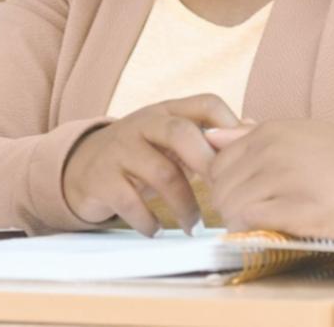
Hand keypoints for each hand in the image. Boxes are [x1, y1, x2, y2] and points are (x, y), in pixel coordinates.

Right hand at [62, 95, 241, 234]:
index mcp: (167, 111)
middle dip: (208, 165)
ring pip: (162, 173)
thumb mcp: (170, 138)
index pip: (206, 102)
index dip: (230, 126)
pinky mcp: (101, 178)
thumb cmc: (141, 153)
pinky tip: (156, 231)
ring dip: (185, 206)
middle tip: (223, 196)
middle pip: (181, 132)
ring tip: (193, 226)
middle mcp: (143, 123)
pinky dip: (149, 222)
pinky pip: (131, 201)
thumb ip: (206, 134)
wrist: (80, 166)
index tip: (241, 161)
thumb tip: (253, 128)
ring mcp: (120, 149)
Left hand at [206, 121, 333, 242]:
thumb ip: (253, 136)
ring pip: (230, 205)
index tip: (242, 195)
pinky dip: (253, 229)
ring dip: (239, 221)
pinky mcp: (298, 209)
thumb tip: (212, 136)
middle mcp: (271, 151)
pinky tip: (274, 229)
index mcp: (269, 132)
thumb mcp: (298, 134)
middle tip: (251, 214)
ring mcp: (283, 179)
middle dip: (227, 205)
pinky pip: (252, 220)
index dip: (223, 184)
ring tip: (264, 223)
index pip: (216, 162)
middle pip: (219, 186)